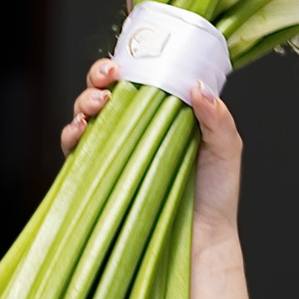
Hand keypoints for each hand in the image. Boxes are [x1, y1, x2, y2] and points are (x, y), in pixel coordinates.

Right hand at [56, 57, 243, 235]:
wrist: (204, 236)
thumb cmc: (217, 192)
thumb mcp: (226, 148)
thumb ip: (216, 117)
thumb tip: (196, 86)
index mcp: (163, 114)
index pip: (137, 80)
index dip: (126, 66)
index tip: (125, 63)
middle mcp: (135, 128)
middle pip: (105, 92)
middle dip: (98, 78)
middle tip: (109, 77)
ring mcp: (115, 151)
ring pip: (86, 116)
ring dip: (85, 102)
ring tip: (99, 104)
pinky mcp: (101, 174)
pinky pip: (76, 150)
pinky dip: (72, 135)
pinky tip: (81, 130)